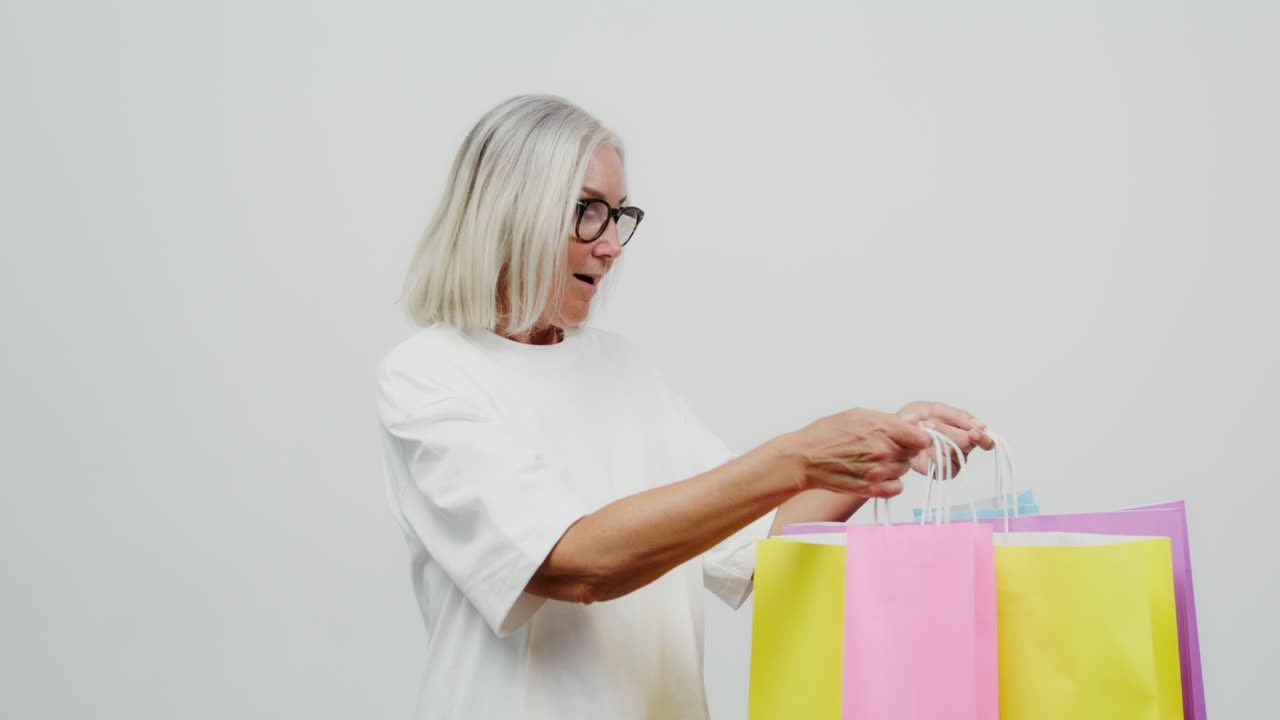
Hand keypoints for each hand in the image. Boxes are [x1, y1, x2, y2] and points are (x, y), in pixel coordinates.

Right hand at [787, 408, 933, 497]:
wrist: (804, 458)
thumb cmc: (826, 434)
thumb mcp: (857, 414)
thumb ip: (887, 420)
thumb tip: (911, 423)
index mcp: (880, 427)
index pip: (922, 438)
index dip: (918, 437)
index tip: (911, 437)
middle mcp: (881, 450)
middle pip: (914, 453)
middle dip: (903, 448)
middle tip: (885, 446)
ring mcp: (877, 471)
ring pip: (904, 469)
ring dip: (895, 465)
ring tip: (874, 459)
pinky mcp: (871, 489)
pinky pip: (897, 488)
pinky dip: (890, 483)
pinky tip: (876, 475)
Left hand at [896, 401, 994, 475]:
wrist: (894, 432)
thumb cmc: (915, 418)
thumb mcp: (935, 409)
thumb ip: (958, 416)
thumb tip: (982, 426)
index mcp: (965, 431)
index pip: (985, 438)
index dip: (982, 437)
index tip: (974, 433)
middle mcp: (963, 447)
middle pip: (969, 444)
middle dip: (949, 433)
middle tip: (932, 424)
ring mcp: (953, 460)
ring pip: (956, 454)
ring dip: (939, 441)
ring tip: (925, 431)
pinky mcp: (942, 471)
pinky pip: (945, 468)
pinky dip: (935, 456)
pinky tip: (926, 450)